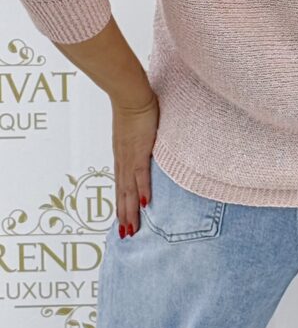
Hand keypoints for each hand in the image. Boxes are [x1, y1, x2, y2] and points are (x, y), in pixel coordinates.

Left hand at [111, 90, 158, 238]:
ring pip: (129, 189)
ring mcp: (130, 156)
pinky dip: (142, 189)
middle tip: (126, 234)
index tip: (122, 218)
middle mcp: (123, 160)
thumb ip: (140, 138)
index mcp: (122, 155)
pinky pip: (141, 174)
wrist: (130, 93)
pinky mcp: (140, 150)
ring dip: (130, 210)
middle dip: (124, 214)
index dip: (121, 202)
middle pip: (123, 192)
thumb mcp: (135, 127)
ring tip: (131, 229)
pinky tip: (144, 203)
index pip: (121, 184)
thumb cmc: (134, 104)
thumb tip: (146, 141)